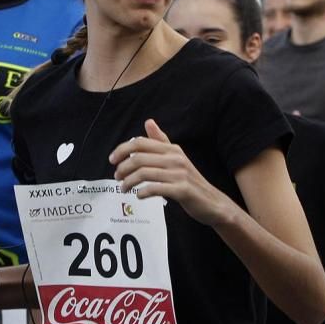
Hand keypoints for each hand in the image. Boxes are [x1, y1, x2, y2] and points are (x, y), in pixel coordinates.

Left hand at [108, 119, 230, 225]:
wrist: (212, 202)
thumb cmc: (190, 181)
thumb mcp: (177, 157)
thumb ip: (161, 141)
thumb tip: (148, 121)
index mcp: (172, 149)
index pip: (140, 142)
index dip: (122, 149)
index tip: (112, 160)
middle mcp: (175, 159)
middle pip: (139, 158)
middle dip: (122, 168)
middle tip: (117, 177)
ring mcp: (179, 174)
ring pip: (144, 174)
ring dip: (129, 182)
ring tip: (124, 188)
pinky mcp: (182, 190)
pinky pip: (156, 188)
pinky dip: (143, 192)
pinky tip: (139, 196)